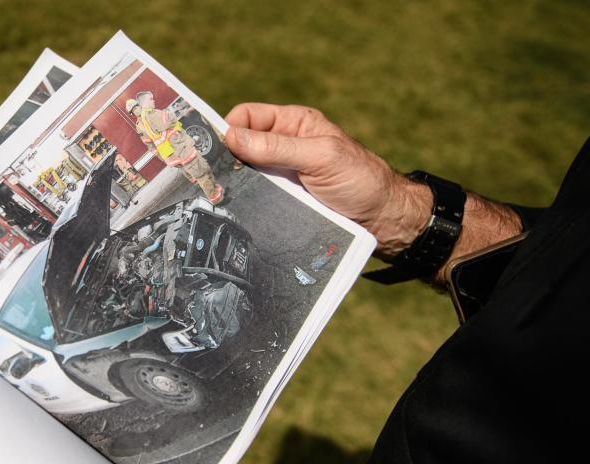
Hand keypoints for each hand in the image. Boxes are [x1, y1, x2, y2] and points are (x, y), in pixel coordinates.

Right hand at [224, 103, 430, 259]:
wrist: (381, 220)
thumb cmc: (360, 179)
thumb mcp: (320, 157)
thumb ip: (276, 146)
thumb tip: (231, 136)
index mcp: (293, 124)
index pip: (248, 116)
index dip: (228, 127)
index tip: (212, 147)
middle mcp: (284, 146)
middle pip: (241, 146)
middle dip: (224, 157)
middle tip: (207, 174)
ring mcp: (282, 175)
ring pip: (244, 174)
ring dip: (233, 183)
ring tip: (219, 193)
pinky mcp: (282, 200)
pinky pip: (255, 197)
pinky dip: (244, 201)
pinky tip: (234, 207)